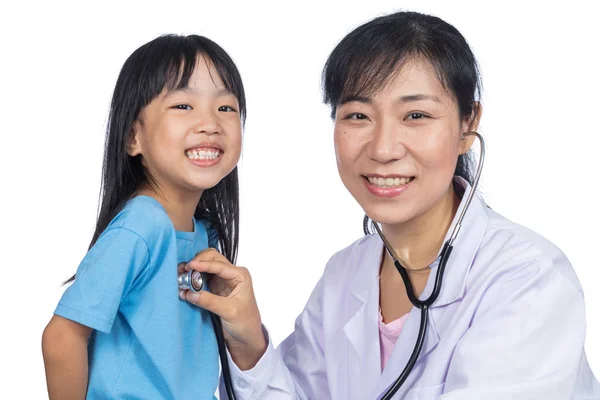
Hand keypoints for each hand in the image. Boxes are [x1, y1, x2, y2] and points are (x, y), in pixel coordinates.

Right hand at [178, 248, 266, 369]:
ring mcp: (221, 281)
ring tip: (181, 275)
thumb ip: (210, 301)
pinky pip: (200, 278)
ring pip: (205, 266)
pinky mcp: (213, 289)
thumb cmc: (245, 323)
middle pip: (212, 258)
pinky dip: (192, 279)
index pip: (219, 265)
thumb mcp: (229, 311)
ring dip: (193, 269)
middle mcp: (231, 274)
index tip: (190, 265)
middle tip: (184, 270)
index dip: (203, 264)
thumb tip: (190, 293)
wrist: (246, 337)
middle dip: (198, 262)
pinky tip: (184, 285)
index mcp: (240, 275)